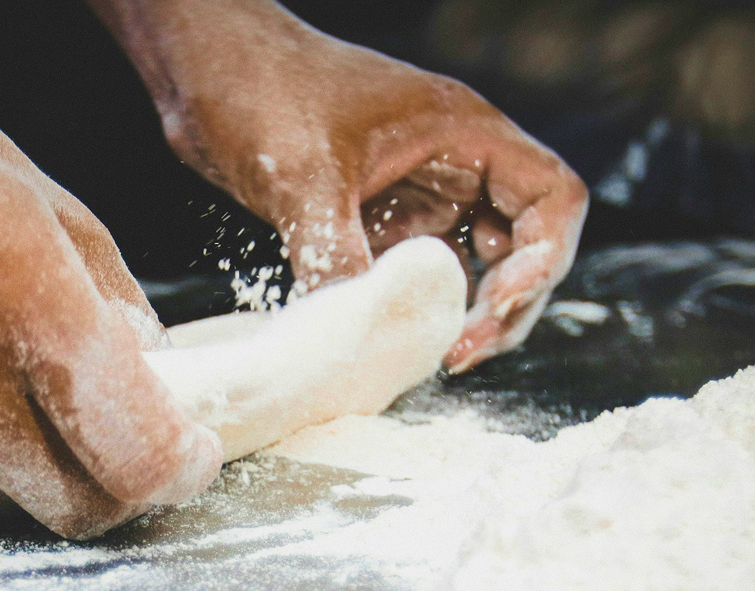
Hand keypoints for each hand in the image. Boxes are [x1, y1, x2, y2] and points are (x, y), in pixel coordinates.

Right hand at [0, 0, 221, 538]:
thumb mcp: (58, 211)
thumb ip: (121, 315)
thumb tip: (159, 394)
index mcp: (27, 308)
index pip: (135, 461)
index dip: (180, 471)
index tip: (187, 454)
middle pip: (73, 512)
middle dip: (115, 487)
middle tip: (118, 444)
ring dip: (25, 473)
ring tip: (4, 392)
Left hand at [94, 0, 588, 371]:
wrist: (202, 70)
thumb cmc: (261, 88)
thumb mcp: (303, 178)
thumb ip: (336, 257)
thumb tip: (358, 337)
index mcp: (465, 133)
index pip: (551, 198)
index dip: (542, 260)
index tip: (495, 304)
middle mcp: (453, 165)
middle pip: (523, 245)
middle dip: (506, 304)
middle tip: (456, 352)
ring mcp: (416, 194)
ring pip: (471, 266)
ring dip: (464, 314)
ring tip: (434, 356)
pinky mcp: (373, 220)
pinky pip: (413, 274)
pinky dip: (413, 310)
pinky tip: (390, 342)